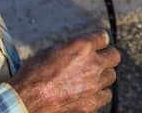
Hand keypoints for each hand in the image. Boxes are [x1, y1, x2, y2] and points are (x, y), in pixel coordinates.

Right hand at [6, 31, 120, 112]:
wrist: (26, 101)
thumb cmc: (33, 74)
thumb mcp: (51, 51)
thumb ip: (72, 48)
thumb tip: (80, 49)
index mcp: (82, 47)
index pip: (103, 37)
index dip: (98, 40)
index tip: (96, 44)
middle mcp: (93, 65)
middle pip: (115, 56)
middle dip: (107, 56)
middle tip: (98, 60)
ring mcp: (94, 86)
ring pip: (111, 77)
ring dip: (102, 76)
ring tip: (90, 78)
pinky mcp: (92, 104)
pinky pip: (104, 96)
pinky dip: (98, 94)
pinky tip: (88, 93)